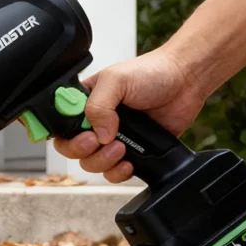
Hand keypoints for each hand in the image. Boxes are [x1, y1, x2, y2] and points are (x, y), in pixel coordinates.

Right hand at [52, 48, 206, 182]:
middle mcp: (95, 121)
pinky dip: (117, 172)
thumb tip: (98, 134)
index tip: (80, 134)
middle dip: (83, 150)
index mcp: (84, 101)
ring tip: (121, 148)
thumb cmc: (152, 72)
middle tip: (98, 141)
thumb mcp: (116, 79)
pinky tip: (128, 163)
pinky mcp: (131, 152)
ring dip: (102, 161)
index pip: (59, 124)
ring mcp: (112, 138)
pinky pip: (113, 172)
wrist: (185, 81)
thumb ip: (99, 105)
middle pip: (71, 149)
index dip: (63, 135)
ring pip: (91, 163)